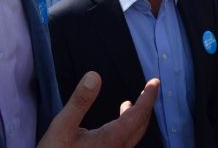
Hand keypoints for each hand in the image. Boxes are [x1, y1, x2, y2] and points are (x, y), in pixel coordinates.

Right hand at [38, 71, 159, 147]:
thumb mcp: (62, 127)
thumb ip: (80, 101)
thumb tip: (95, 76)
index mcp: (112, 140)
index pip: (138, 115)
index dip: (148, 97)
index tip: (155, 82)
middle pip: (140, 126)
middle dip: (146, 105)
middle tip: (149, 88)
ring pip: (132, 137)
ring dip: (135, 118)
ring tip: (128, 104)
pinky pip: (123, 143)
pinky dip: (125, 128)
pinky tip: (111, 126)